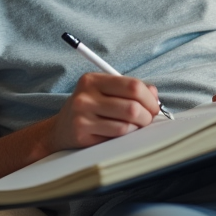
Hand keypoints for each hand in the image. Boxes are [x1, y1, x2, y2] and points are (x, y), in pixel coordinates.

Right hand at [44, 73, 159, 151]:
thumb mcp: (106, 92)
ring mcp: (82, 115)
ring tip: (134, 126)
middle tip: (147, 119)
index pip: (132, 85)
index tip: (154, 106)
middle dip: (147, 115)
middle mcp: (85, 96)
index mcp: (93, 80)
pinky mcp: (82, 133)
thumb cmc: (90, 109)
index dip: (149, 98)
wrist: (61, 129)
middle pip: (132, 106)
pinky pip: (117, 135)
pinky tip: (120, 132)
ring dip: (137, 127)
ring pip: (127, 123)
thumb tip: (154, 95)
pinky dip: (126, 135)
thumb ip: (130, 90)